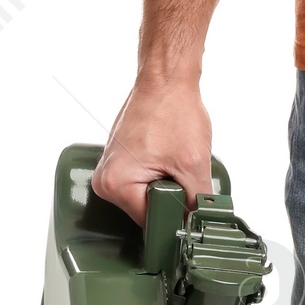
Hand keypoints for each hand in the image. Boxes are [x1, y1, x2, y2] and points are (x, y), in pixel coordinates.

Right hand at [91, 74, 212, 223]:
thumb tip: (200, 226)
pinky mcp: (120, 160)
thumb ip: (197, 202)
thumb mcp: (193, 164)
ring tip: (173, 158)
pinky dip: (160, 173)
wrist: (167, 78)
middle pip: (146, 211)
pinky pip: (143, 181)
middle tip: (182, 170)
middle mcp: (105, 179)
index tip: (190, 205)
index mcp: (115, 184)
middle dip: (171, 197)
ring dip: (166, 184)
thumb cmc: (173, 109)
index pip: (150, 223)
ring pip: (147, 196)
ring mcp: (110, 168)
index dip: (175, 217)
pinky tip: (167, 155)